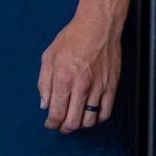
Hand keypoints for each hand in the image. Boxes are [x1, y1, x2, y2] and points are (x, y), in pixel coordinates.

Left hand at [39, 7, 121, 132]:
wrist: (98, 27)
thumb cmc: (71, 39)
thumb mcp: (48, 56)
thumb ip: (44, 82)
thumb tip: (44, 105)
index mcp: (63, 79)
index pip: (57, 112)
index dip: (51, 123)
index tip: (49, 124)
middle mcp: (81, 86)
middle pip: (73, 121)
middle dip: (64, 128)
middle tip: (61, 127)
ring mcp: (99, 88)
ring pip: (90, 121)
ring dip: (80, 125)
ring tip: (75, 120)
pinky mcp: (112, 87)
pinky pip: (106, 112)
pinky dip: (97, 119)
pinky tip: (90, 116)